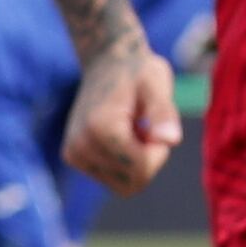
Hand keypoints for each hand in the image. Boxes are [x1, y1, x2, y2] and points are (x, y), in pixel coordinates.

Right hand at [61, 37, 180, 195]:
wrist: (107, 62)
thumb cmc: (138, 72)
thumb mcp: (157, 84)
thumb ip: (164, 113)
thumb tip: (171, 141)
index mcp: (100, 130)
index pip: (142, 169)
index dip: (159, 151)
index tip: (155, 124)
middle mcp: (80, 147)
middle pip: (133, 184)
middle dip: (149, 160)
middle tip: (146, 128)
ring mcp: (74, 155)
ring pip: (123, 185)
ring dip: (137, 162)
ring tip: (133, 129)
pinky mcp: (74, 157)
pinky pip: (112, 178)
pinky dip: (124, 163)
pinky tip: (123, 135)